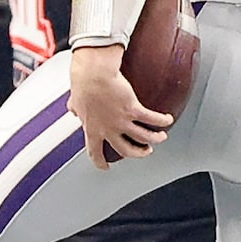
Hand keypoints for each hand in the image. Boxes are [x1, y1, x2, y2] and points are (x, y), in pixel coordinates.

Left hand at [70, 44, 171, 166]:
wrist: (93, 74)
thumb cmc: (83, 84)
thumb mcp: (75, 101)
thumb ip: (75, 108)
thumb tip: (73, 109)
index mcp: (92, 129)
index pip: (95, 152)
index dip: (100, 162)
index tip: (104, 166)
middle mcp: (108, 129)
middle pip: (126, 150)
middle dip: (138, 153)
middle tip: (145, 151)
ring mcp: (122, 121)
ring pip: (143, 137)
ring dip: (154, 139)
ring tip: (160, 137)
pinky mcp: (133, 109)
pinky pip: (152, 119)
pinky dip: (162, 121)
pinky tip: (167, 119)